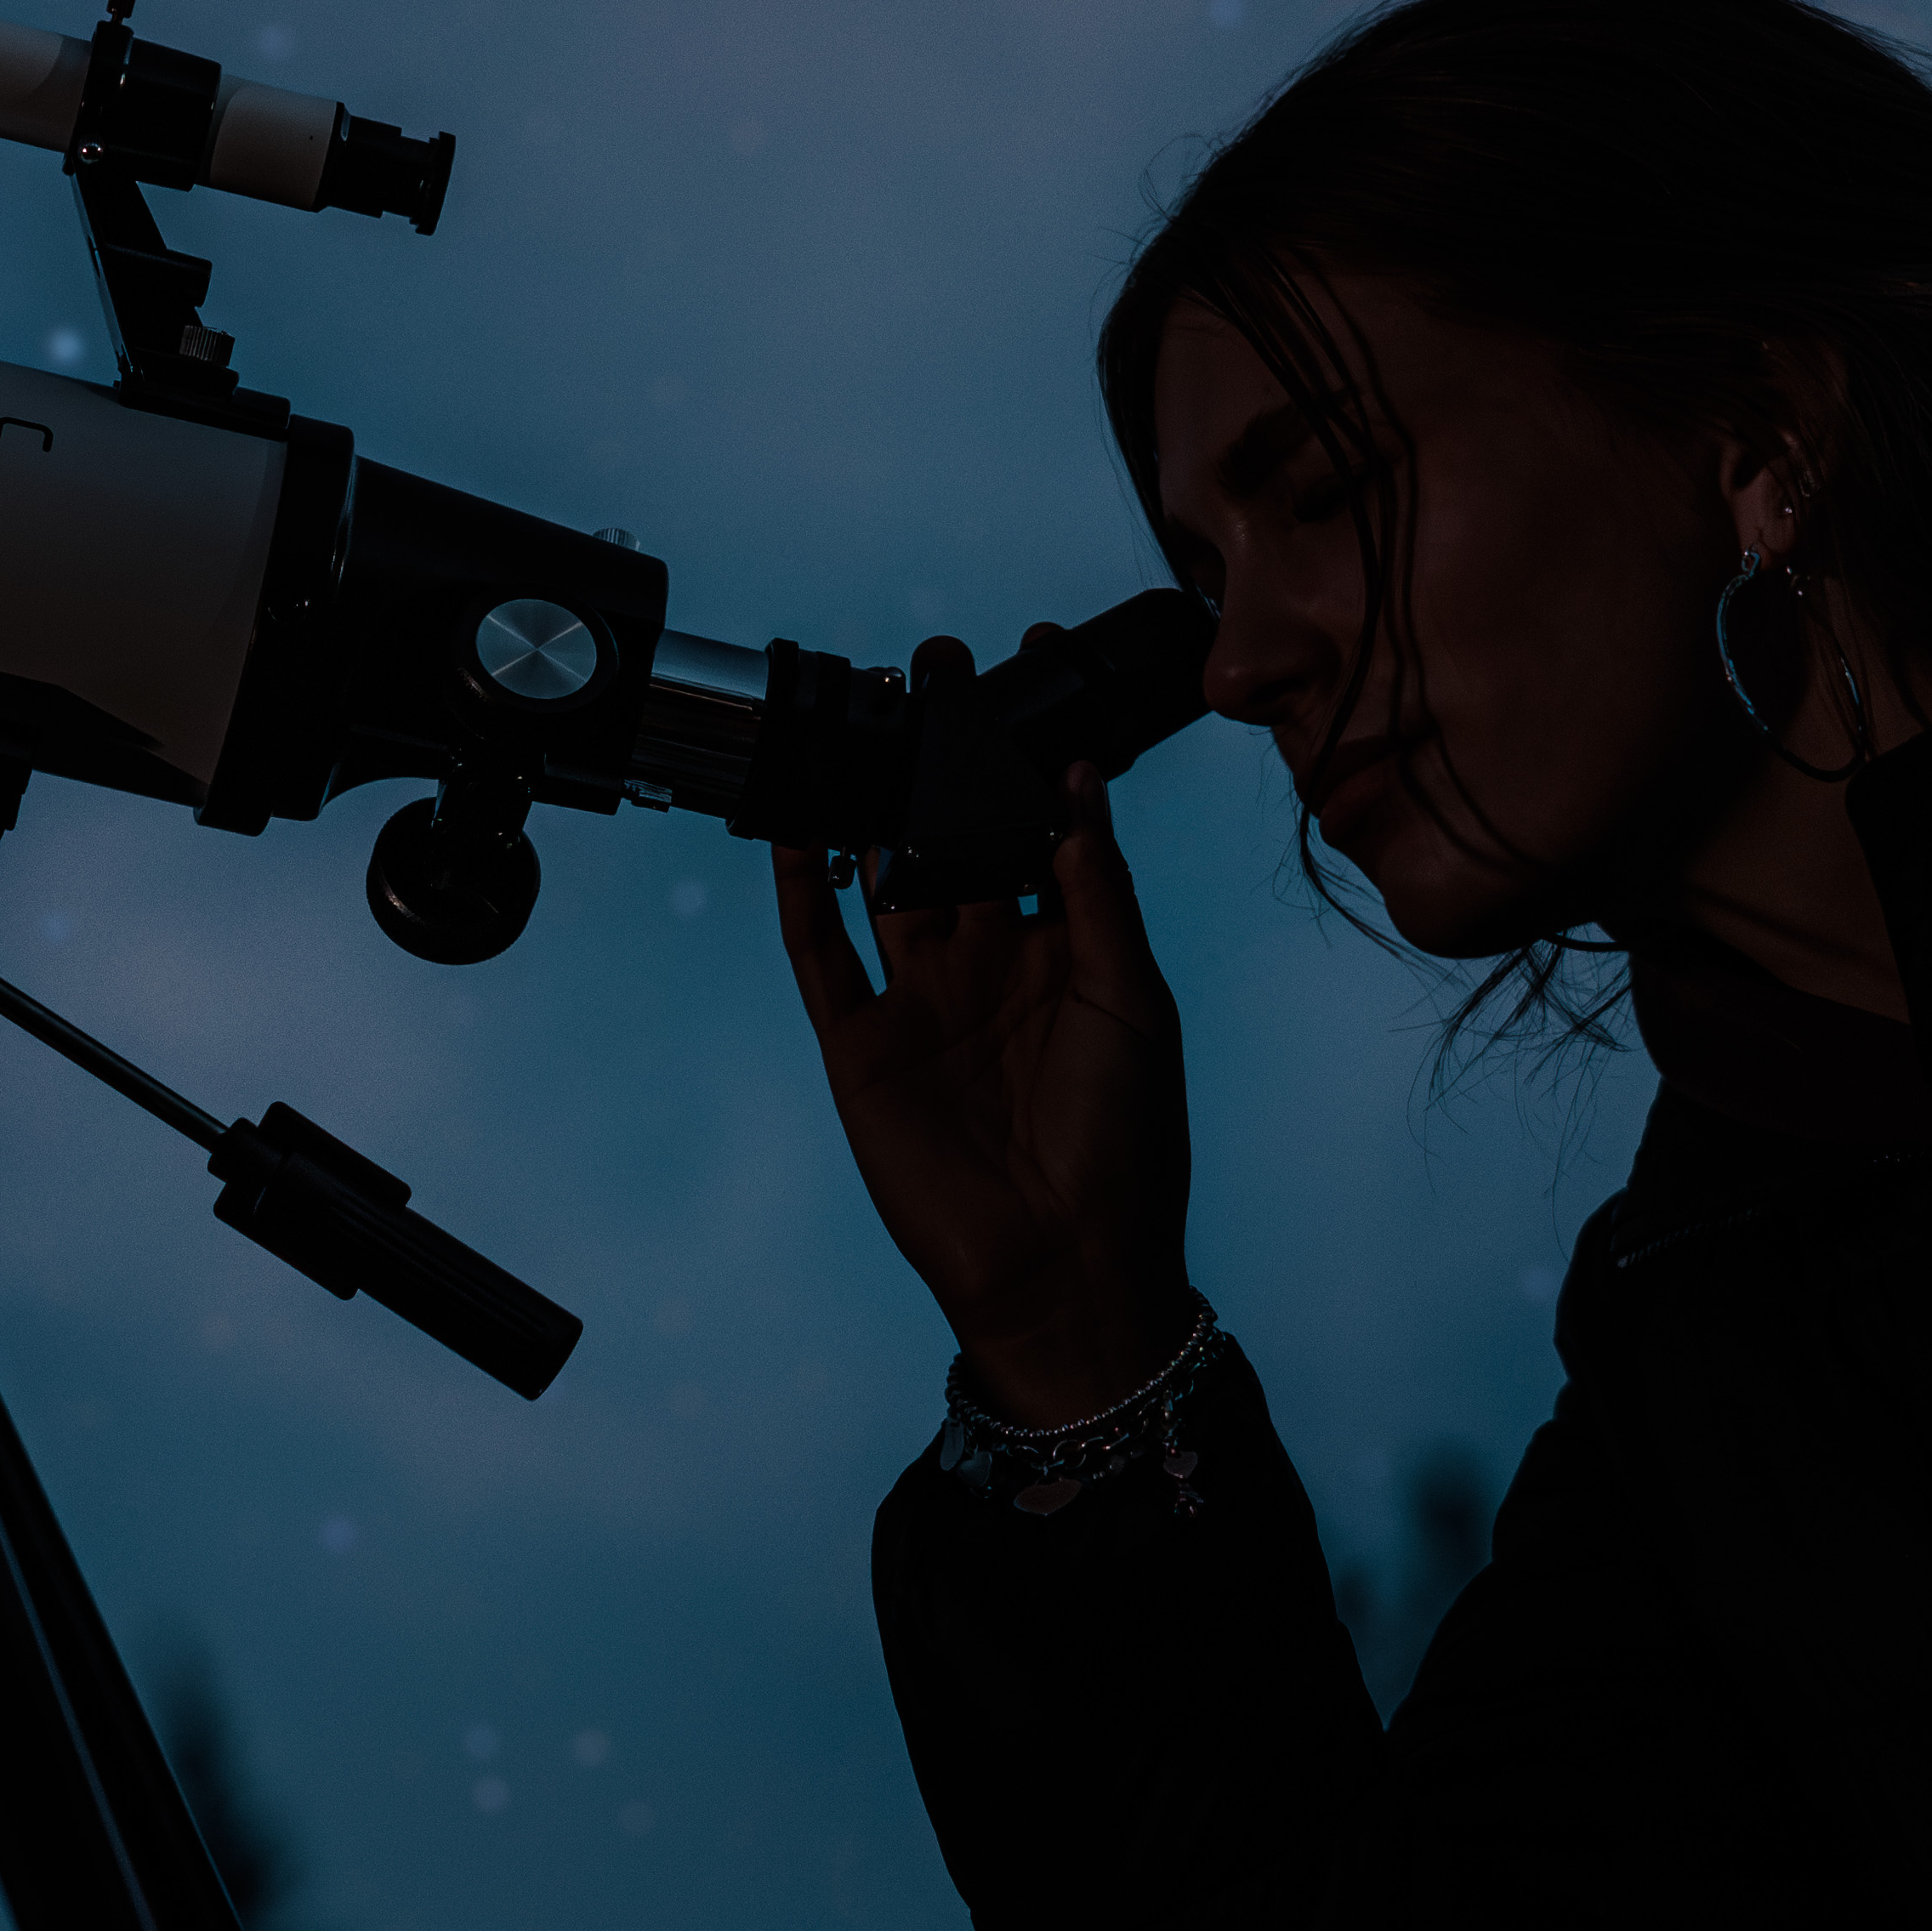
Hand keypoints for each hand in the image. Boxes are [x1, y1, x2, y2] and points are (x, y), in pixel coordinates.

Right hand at [776, 636, 1194, 1422]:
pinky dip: (805, 892)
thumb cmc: (1125, 1142)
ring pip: (884, 874)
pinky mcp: (861, 1046)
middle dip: (945, 751)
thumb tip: (1081, 778)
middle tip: (937, 664)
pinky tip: (799, 828)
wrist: (1066, 1266)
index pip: (1039, 823)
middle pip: (955, 832)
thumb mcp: (1131, 997)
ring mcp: (919, 1000)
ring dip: (872, 798)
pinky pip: (821, 955)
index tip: (1031, 666)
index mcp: (1064, 948)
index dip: (1031, 749)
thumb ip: (1098, 889)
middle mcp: (987, 963)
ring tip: (865, 714)